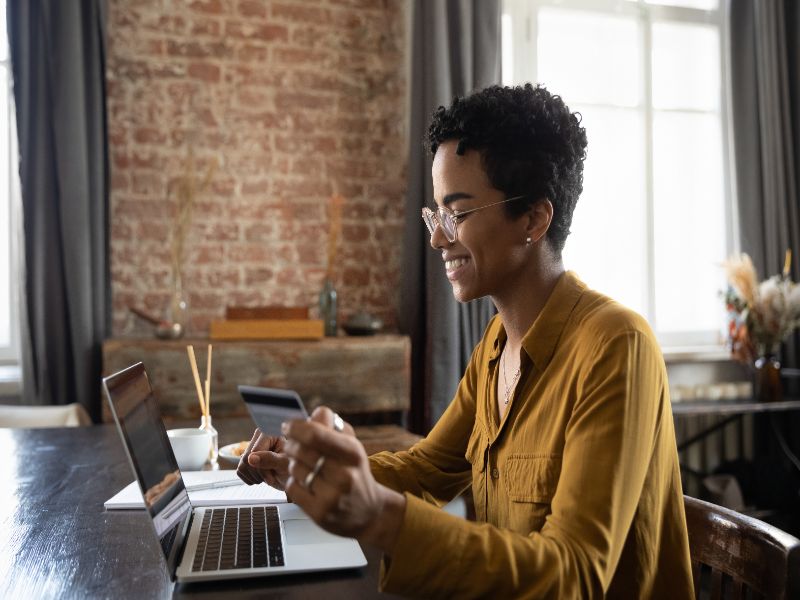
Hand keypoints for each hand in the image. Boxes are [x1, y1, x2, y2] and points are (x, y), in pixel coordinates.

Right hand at [235, 428, 289, 489]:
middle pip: (246, 459)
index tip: (272, 476)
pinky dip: (250, 478)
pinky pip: (239, 471)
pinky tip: (262, 476)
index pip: (254, 452)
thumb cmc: (293, 467)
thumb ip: (270, 459)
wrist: (292, 476)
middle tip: (272, 477)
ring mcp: (251, 447)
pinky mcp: (247, 458)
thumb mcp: (285, 463)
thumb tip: (251, 458)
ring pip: (241, 466)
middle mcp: (258, 437)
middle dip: (259, 473)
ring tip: (268, 475)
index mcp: (269, 433)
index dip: (261, 468)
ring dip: (255, 477)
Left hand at [283, 407, 404, 552]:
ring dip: (293, 463)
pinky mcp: (319, 513)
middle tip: (293, 445)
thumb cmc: (355, 472)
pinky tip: (306, 483)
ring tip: (305, 466)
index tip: (288, 426)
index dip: (295, 427)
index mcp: (353, 453)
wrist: (369, 512)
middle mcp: (344, 475)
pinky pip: (292, 488)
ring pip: (294, 468)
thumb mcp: (352, 446)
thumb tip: (312, 414)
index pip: (314, 434)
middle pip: (300, 450)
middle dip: (291, 444)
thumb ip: (332, 427)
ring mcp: (332, 496)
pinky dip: (294, 482)